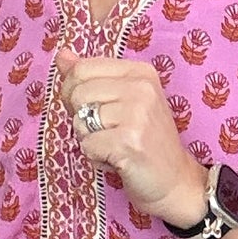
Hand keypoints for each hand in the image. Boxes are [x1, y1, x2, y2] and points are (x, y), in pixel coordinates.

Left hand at [53, 44, 206, 227]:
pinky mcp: (129, 142)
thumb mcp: (123, 101)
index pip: (82, 68)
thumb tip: (62, 56)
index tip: (94, 110)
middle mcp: (142, 88)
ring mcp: (137, 114)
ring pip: (80, 121)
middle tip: (107, 133)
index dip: (74, 92)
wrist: (175, 181)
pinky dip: (95, 158)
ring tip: (114, 147)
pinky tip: (117, 160)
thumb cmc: (146, 142)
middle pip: (77, 93)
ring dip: (89, 141)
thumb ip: (92, 77)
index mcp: (140, 72)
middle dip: (82, 119)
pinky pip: (87, 145)